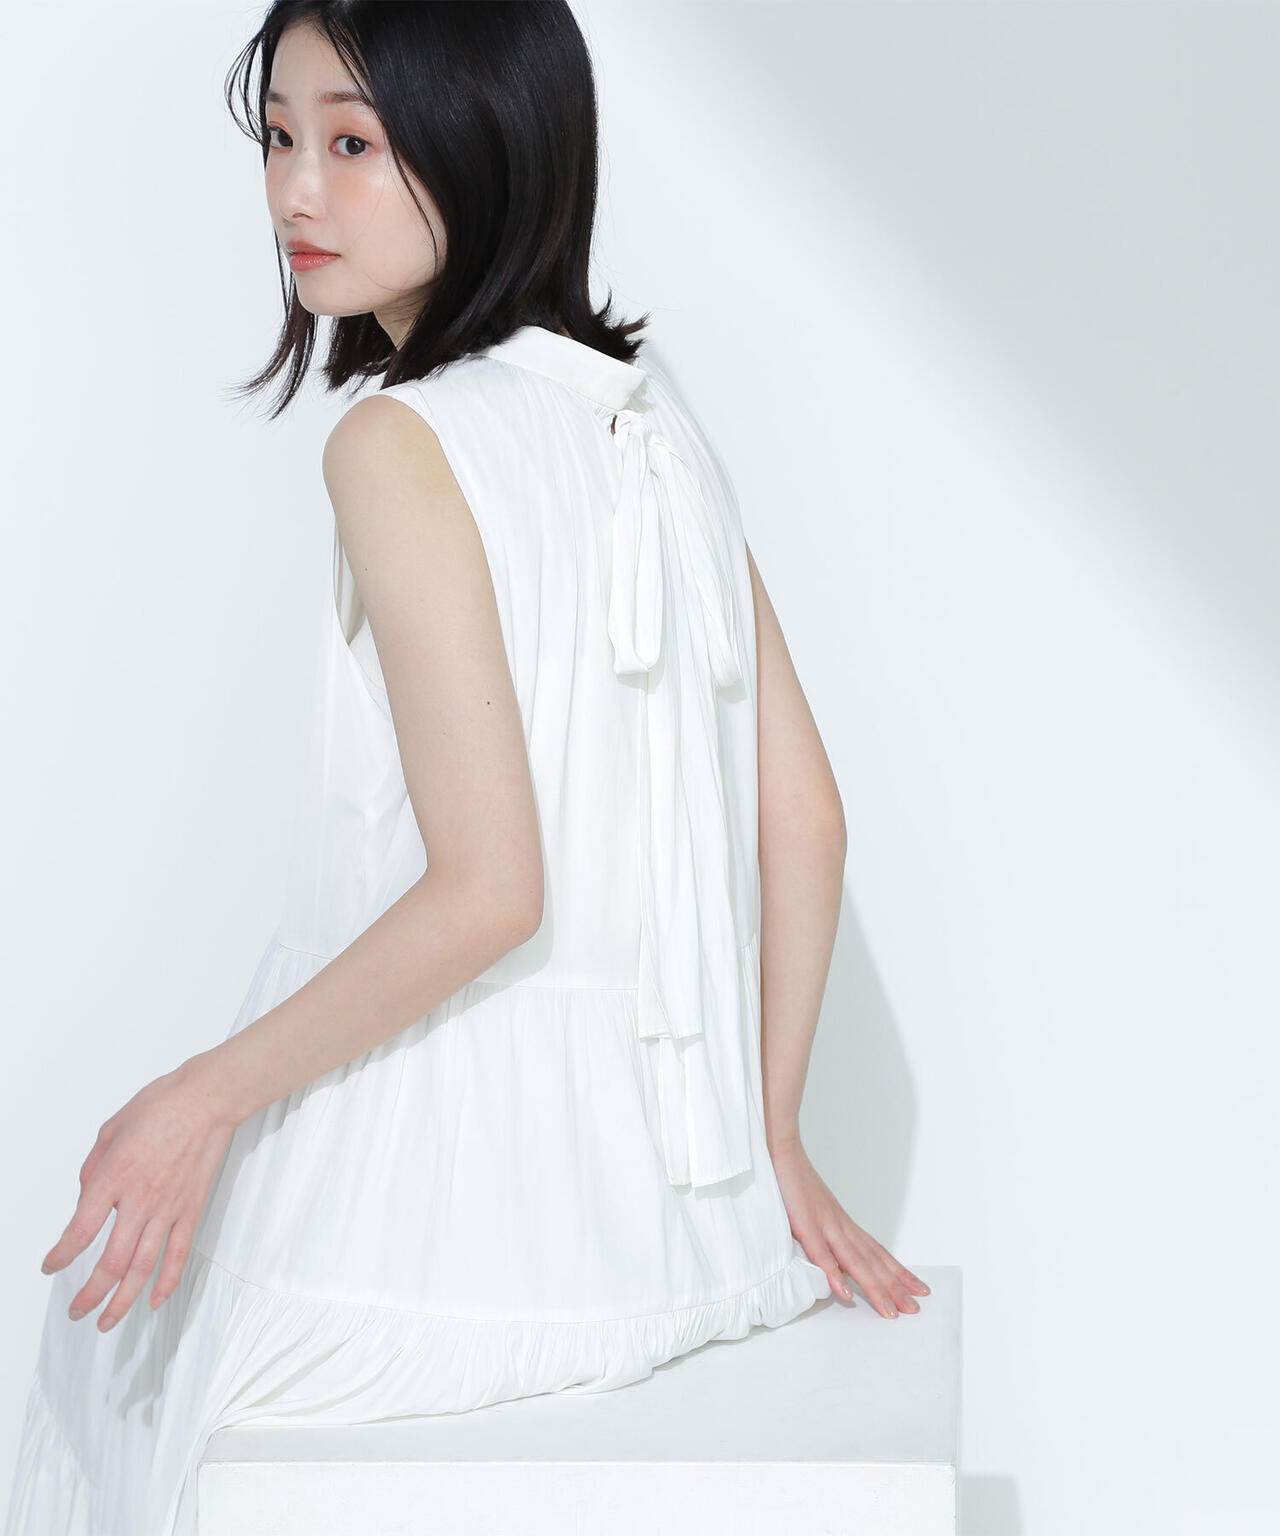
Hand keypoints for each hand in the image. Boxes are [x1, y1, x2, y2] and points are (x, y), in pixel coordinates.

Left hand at [40, 1057, 237, 1331]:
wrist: (208, 1100)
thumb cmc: (163, 1105)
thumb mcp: (112, 1128)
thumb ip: (94, 1166)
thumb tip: (87, 1192)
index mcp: (114, 1177)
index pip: (80, 1230)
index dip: (61, 1255)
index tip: (51, 1265)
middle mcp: (139, 1199)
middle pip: (111, 1262)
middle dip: (90, 1294)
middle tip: (77, 1310)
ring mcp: (168, 1208)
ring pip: (143, 1267)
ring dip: (123, 1299)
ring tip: (108, 1320)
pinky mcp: (191, 1209)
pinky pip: (178, 1254)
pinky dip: (167, 1282)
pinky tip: (156, 1300)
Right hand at [769, 1135, 929, 1317]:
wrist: (782, 1151)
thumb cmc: (795, 1183)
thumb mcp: (815, 1212)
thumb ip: (826, 1236)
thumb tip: (835, 1262)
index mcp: (843, 1223)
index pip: (877, 1252)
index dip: (898, 1272)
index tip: (917, 1289)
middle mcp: (840, 1224)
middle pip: (873, 1261)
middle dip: (894, 1287)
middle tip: (914, 1309)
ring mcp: (824, 1223)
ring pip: (854, 1260)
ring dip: (873, 1287)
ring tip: (888, 1310)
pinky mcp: (804, 1223)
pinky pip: (820, 1253)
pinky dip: (833, 1273)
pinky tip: (844, 1293)